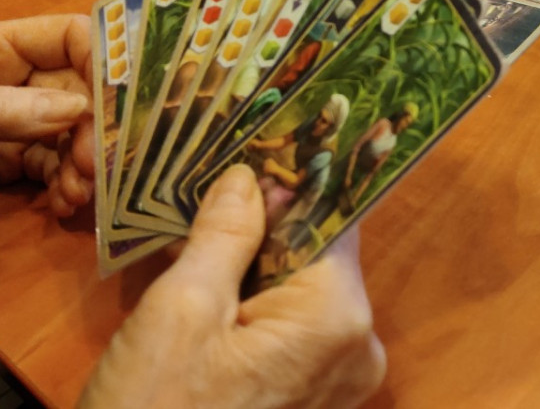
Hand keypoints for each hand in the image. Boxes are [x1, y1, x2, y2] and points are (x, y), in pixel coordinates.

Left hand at [0, 15, 93, 227]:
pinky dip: (69, 186)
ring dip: (86, 163)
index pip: (69, 38)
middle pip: (83, 91)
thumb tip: (75, 110)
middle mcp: (11, 82)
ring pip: (75, 134)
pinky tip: (63, 204)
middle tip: (98, 165)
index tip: (124, 102)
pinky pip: (56, 168)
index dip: (105, 60)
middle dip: (97, 127)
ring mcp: (12, 125)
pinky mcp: (8, 166)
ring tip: (76, 193)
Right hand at [80, 165, 385, 408]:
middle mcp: (358, 347)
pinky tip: (208, 300)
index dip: (287, 184)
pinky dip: (254, 309)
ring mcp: (338, 381)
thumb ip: (225, 234)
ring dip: (251, 268)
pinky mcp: (310, 399)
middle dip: (261, 228)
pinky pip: (291, 331)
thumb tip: (248, 177)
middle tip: (205, 201)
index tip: (248, 155)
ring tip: (196, 246)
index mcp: (340, 317)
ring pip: (299, 291)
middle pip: (315, 254)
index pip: (331, 218)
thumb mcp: (181, 310)